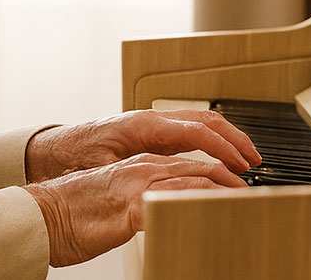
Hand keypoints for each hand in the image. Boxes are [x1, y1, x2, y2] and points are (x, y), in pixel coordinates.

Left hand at [25, 109, 261, 181]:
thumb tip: (157, 192)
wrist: (56, 148)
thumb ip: (130, 176)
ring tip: (245, 158)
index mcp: (144, 126)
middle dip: (234, 138)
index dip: (222, 147)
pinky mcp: (153, 132)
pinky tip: (220, 156)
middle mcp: (153, 120)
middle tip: (255, 160)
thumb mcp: (102, 170)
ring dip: (226, 137)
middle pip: (205, 120)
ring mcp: (154, 124)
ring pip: (201, 122)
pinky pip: (190, 130)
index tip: (241, 163)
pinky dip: (211, 140)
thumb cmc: (75, 158)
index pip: (195, 131)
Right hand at [27, 152, 247, 265]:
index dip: (221, 165)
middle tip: (254, 190)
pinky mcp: (130, 205)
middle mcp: (143, 165)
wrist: (41, 216)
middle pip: (201, 163)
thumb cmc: (74, 212)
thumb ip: (142, 197)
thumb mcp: (117, 199)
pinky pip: (173, 201)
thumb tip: (164, 207)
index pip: (191, 157)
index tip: (241, 179)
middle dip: (231, 175)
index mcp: (141, 162)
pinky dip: (197, 205)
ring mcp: (137, 182)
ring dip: (222, 188)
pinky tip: (211, 212)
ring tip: (243, 199)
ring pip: (193, 178)